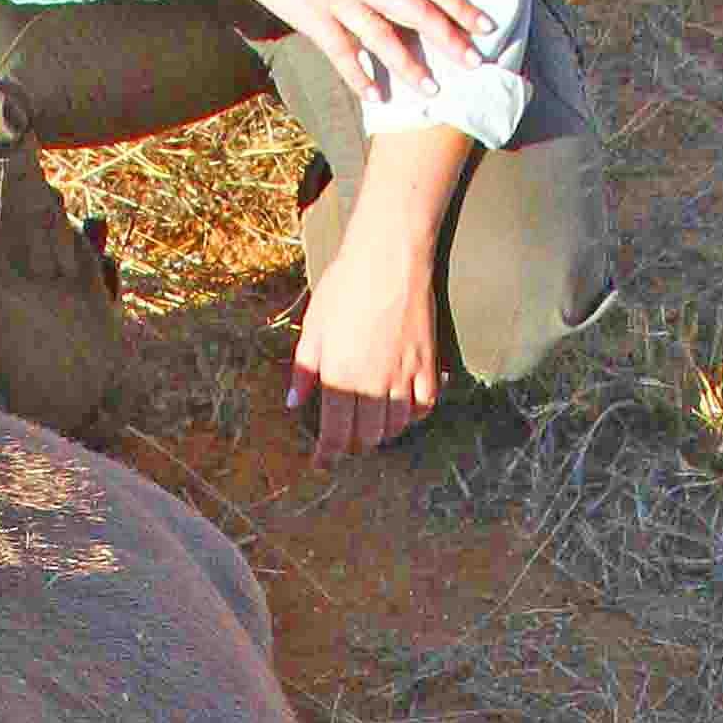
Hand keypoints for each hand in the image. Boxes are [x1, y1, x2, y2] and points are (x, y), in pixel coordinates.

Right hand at [227, 0, 487, 110]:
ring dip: (409, 64)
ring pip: (384, 34)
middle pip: (418, 9)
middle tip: (476, 61)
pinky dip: (358, 74)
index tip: (487, 24)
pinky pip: (341, 50)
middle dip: (450, 36)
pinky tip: (374, 95)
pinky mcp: (312, 14)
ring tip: (431, 90)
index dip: (460, 5)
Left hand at [289, 205, 442, 460]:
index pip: (334, 432)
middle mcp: (373, 382)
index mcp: (340, 375)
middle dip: (354, 445)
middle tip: (345, 441)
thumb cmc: (345, 287)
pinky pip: (425, 406)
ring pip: (396, 426)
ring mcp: (404, 375)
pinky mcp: (428, 364)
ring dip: (382, 434)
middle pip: (367, 436)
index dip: (327, 454)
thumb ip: (304, 369)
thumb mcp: (313, 325)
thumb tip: (294, 402)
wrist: (389, 259)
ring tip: (371, 428)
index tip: (321, 464)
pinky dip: (413, 416)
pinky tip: (402, 411)